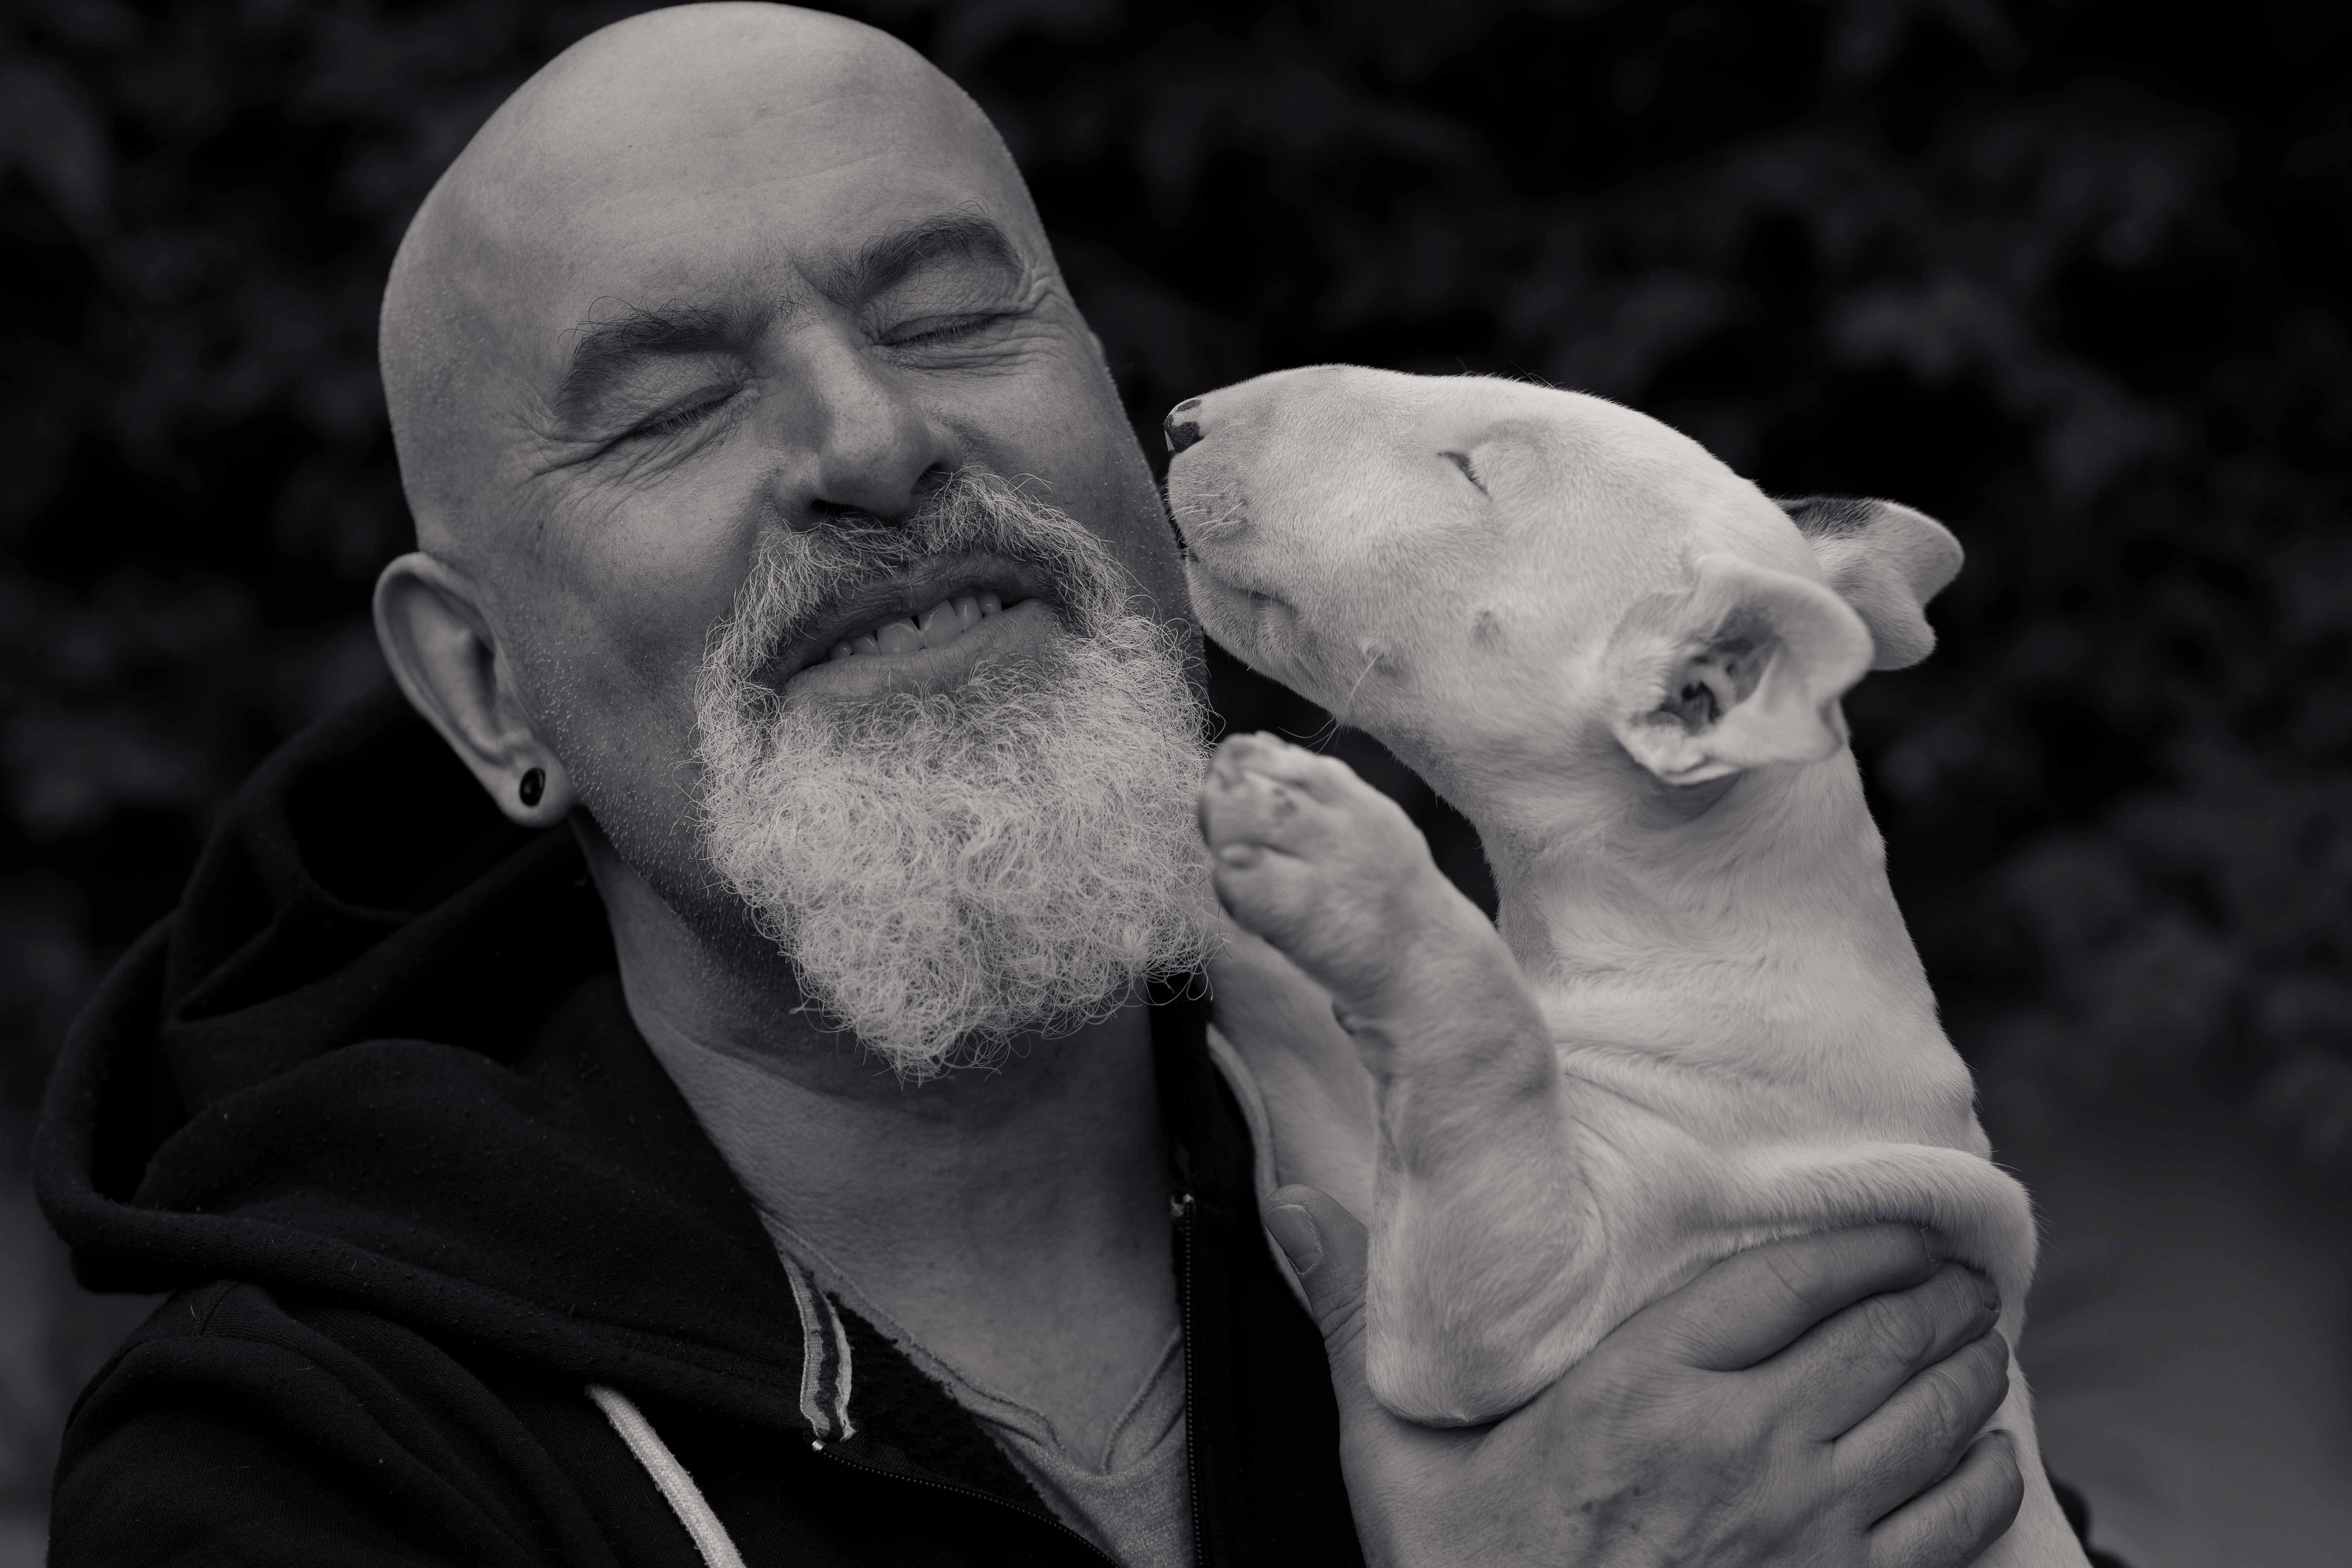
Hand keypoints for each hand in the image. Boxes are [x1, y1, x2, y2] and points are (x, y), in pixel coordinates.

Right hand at [1265, 1186, 2022, 1566]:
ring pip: (1940, 1421)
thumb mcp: (1398, 1454)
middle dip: (1937, 1298)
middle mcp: (1748, 1451)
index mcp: (1646, 1392)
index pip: (1792, 1279)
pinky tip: (1984, 1452)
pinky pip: (1957, 1520)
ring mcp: (1810, 1534)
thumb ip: (1360, 1313)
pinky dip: (1986, 1473)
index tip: (1898, 1224)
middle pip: (1888, 1339)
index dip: (1865, 1241)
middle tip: (1957, 1278)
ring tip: (1978, 1343)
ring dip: (1973, 1371)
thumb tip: (1296, 1198)